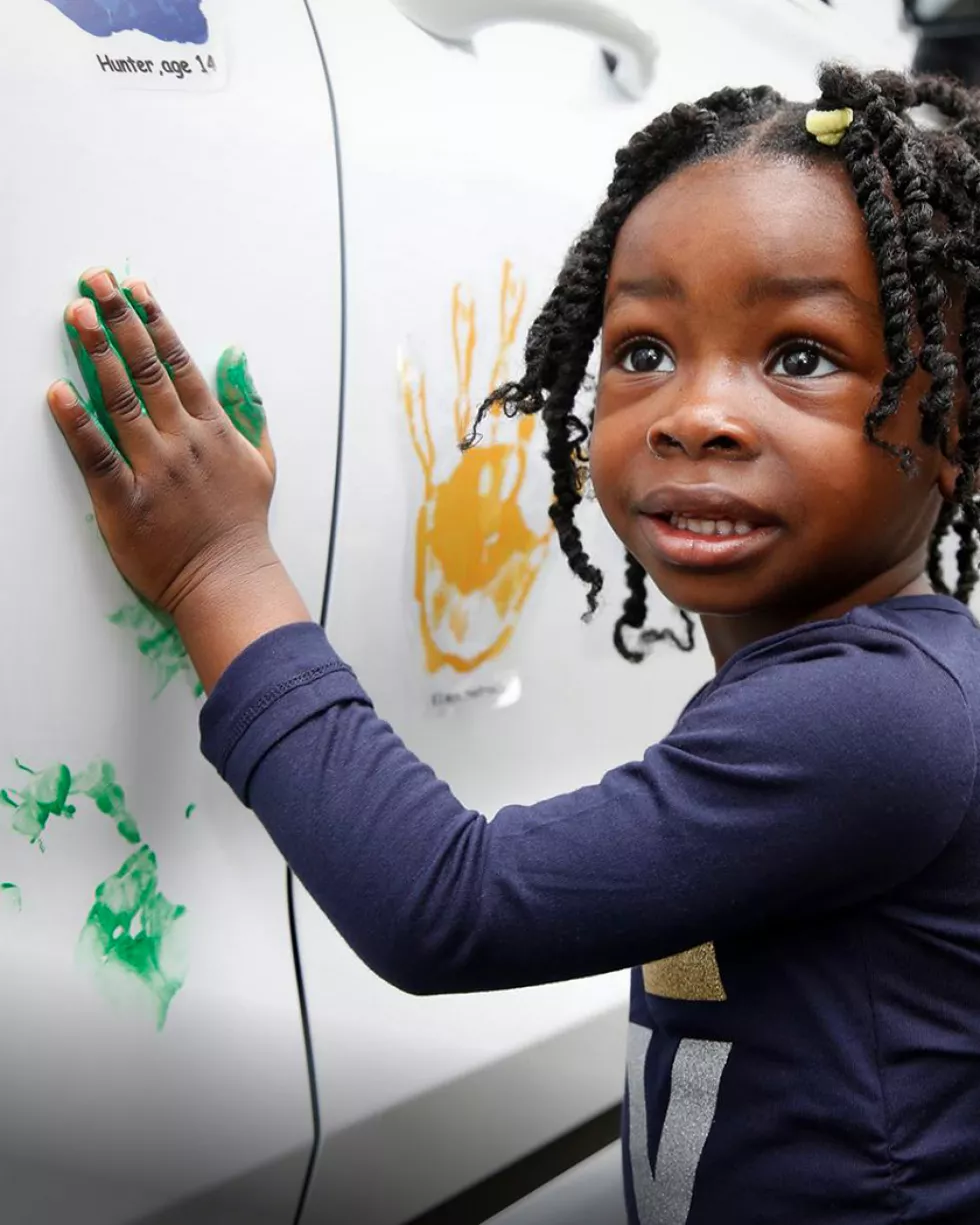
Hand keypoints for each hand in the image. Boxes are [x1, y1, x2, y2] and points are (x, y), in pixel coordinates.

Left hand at [48, 269, 310, 690]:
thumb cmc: (242, 529)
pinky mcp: (127, 499)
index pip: (180, 363)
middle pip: (147, 367)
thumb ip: (250, 417)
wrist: (229, 580)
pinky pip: (96, 454)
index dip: (155, 321)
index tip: (135, 290)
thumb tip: (241, 375)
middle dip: (119, 319)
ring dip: (97, 351)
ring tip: (75, 313)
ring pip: (122, 398)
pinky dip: (76, 421)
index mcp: (213, 430)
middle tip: (94, 282)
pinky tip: (57, 391)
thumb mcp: (263, 466)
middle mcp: (184, 440)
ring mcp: (156, 468)